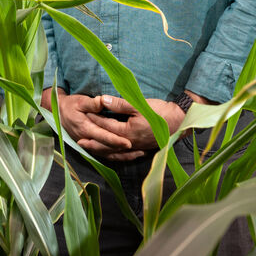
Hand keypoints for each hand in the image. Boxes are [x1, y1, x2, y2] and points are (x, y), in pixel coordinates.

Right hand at [41, 88, 136, 157]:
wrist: (59, 113)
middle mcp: (87, 139)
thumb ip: (92, 103)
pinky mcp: (90, 147)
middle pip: (107, 148)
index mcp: (85, 128)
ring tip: (138, 154)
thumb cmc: (71, 105)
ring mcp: (88, 145)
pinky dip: (117, 156)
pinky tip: (128, 155)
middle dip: (123, 151)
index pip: (103, 136)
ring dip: (122, 156)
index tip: (129, 142)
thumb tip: (103, 101)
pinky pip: (104, 155)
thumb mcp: (80, 101)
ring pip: (107, 154)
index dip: (116, 140)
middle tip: (140, 151)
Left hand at [88, 92, 211, 162]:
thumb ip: (119, 103)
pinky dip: (113, 155)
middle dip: (91, 139)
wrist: (179, 123)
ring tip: (87, 147)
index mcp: (127, 132)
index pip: (105, 125)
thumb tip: (101, 100)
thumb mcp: (139, 105)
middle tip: (76, 137)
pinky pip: (123, 156)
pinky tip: (108, 154)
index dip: (93, 120)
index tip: (81, 115)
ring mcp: (135, 148)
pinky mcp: (141, 149)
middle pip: (106, 142)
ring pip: (113, 151)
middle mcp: (129, 143)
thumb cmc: (160, 112)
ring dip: (99, 149)